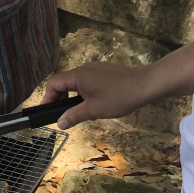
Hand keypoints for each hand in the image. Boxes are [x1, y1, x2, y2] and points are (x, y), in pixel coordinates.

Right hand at [41, 63, 155, 128]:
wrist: (145, 85)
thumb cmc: (118, 97)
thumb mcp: (94, 110)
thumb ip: (74, 116)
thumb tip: (59, 123)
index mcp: (78, 76)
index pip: (53, 83)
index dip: (48, 97)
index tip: (49, 111)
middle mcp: (84, 69)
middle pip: (64, 82)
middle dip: (60, 98)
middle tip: (65, 114)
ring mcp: (95, 69)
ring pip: (77, 83)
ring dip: (73, 96)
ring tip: (81, 111)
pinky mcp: (104, 71)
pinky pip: (88, 81)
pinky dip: (85, 92)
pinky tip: (96, 103)